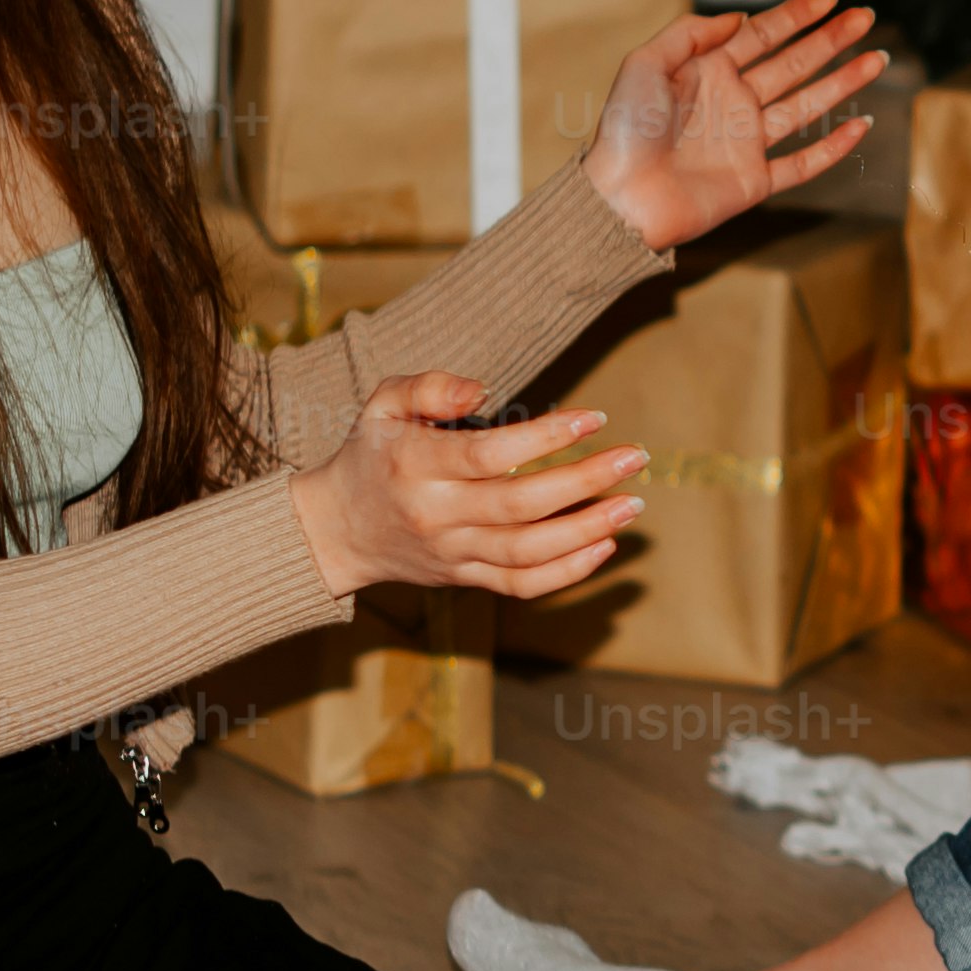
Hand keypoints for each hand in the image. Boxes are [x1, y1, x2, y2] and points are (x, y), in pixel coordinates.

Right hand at [288, 374, 649, 601]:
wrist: (336, 529)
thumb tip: (482, 389)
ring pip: (527, 552)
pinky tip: (604, 544)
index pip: (489, 454)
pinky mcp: (463, 579)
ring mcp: (451, 552)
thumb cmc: (372, 454)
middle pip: (519, 505)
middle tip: (634, 457)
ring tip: (631, 504)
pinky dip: (568, 572)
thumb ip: (429, 386)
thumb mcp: (382, 404)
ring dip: (587, 530)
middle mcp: (435, 514)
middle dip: (585, 481)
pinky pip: (521, 585)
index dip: (546, 437)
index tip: (594, 418)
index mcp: (415, 464)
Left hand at [585, 0, 885, 253]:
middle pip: (793, 64)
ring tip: (876, 59)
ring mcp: (747, 142)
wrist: (622, 198)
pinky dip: (834, 147)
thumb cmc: (625, 130)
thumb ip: (690, 33)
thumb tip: (740, 17)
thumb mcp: (645, 63)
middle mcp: (733, 103)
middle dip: (830, 40)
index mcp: (707, 72)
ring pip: (807, 106)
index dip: (796, 15)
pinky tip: (861, 125)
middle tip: (866, 17)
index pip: (761, 35)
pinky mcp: (756, 181)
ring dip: (843, 82)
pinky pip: (804, 163)